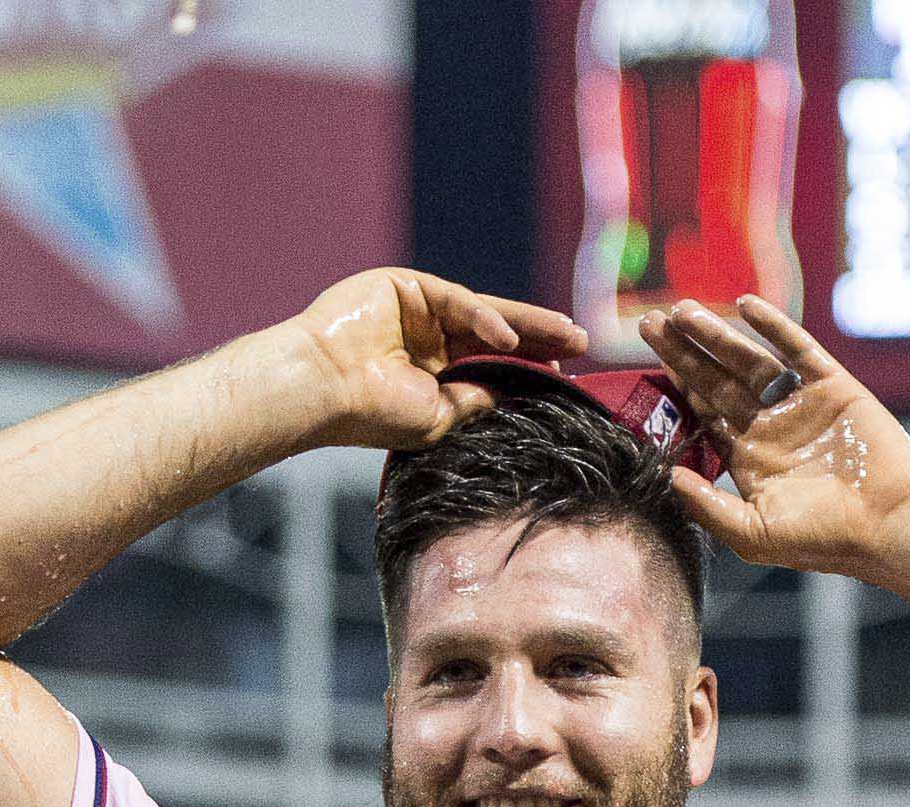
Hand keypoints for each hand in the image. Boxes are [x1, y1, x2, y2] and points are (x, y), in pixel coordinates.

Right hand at [289, 268, 590, 455]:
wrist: (325, 389)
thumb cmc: (373, 413)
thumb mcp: (438, 417)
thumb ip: (477, 401)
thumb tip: (516, 392)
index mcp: (436, 372)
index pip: (493, 362)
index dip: (532, 365)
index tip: (570, 373)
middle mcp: (431, 338)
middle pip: (497, 333)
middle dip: (542, 336)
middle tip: (584, 341)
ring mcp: (419, 309)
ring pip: (485, 312)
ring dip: (528, 323)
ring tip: (569, 334)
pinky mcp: (406, 286)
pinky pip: (456, 300)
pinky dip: (484, 320)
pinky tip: (510, 339)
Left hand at [637, 297, 909, 579]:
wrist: (886, 521)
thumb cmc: (823, 538)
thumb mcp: (753, 533)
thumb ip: (708, 506)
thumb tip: (668, 475)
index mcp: (749, 459)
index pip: (704, 415)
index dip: (677, 387)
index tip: (649, 360)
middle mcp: (770, 427)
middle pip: (717, 381)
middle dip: (684, 352)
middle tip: (650, 323)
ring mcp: (799, 404)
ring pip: (748, 360)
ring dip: (717, 335)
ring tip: (683, 311)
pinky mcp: (830, 385)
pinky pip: (796, 348)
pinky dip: (773, 325)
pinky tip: (744, 305)